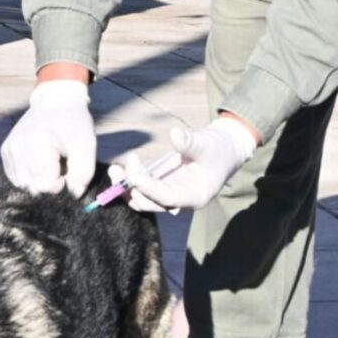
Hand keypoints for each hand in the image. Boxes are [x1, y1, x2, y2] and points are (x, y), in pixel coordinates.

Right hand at [0, 79, 95, 197]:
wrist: (56, 101)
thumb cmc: (73, 124)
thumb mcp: (87, 145)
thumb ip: (83, 173)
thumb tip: (73, 193)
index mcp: (38, 143)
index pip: (46, 185)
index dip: (61, 183)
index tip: (67, 168)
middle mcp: (19, 146)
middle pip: (34, 187)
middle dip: (50, 182)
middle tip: (59, 163)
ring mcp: (9, 148)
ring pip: (23, 185)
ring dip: (38, 180)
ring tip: (48, 162)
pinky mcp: (5, 150)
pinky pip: (16, 178)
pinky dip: (28, 176)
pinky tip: (38, 162)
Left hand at [111, 116, 258, 211]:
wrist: (222, 150)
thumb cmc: (217, 149)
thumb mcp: (206, 144)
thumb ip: (190, 142)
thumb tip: (175, 134)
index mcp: (195, 196)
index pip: (168, 197)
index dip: (150, 188)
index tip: (134, 176)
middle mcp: (180, 202)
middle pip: (151, 203)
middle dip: (133, 189)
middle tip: (120, 169)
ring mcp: (169, 196)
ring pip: (143, 200)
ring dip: (126, 188)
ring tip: (115, 169)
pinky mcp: (162, 188)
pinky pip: (142, 191)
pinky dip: (130, 182)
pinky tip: (120, 168)